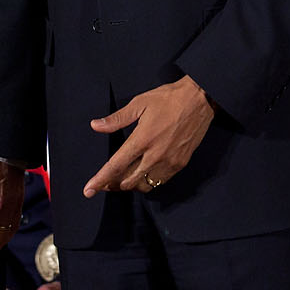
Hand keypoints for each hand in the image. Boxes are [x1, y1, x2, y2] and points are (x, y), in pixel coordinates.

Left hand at [84, 75, 214, 195]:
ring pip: (144, 186)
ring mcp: (169, 162)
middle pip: (128, 181)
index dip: (100, 180)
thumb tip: (96, 125)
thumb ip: (117, 119)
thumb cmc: (169, 98)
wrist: (201, 100)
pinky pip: (159, 181)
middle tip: (105, 180)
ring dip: (130, 185)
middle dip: (113, 184)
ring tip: (122, 179)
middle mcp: (155, 155)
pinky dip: (147, 182)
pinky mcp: (180, 164)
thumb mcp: (140, 102)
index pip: (116, 166)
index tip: (88, 190)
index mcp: (142, 139)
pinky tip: (142, 174)